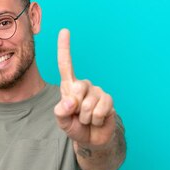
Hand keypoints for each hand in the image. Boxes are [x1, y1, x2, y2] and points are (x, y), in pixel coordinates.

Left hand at [54, 28, 116, 147]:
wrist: (93, 139)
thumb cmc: (76, 127)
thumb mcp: (63, 122)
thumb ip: (61, 112)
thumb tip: (70, 102)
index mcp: (69, 87)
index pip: (66, 65)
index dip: (64, 48)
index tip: (64, 30)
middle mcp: (84, 85)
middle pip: (77, 89)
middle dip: (75, 109)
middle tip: (78, 116)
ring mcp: (97, 91)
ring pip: (88, 104)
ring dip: (86, 118)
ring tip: (88, 120)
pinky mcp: (108, 100)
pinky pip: (100, 110)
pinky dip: (97, 120)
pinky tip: (98, 120)